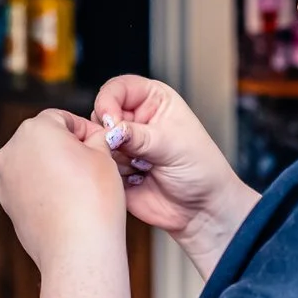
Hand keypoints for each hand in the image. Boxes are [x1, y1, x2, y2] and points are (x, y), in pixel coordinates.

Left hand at [0, 110, 127, 265]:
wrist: (77, 249)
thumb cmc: (94, 199)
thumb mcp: (104, 155)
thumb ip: (96, 137)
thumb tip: (93, 137)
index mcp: (35, 129)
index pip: (62, 118)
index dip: (86, 130)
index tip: (102, 144)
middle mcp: (12, 150)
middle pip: (44, 139)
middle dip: (67, 147)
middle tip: (94, 163)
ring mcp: (6, 179)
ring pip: (35, 164)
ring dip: (55, 168)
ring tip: (82, 186)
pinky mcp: (7, 204)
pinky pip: (29, 187)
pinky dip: (45, 189)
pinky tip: (67, 203)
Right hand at [89, 75, 242, 238]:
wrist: (200, 209)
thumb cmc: (201, 169)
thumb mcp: (173, 145)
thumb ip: (139, 136)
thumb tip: (110, 130)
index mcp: (153, 100)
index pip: (118, 88)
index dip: (109, 102)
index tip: (111, 122)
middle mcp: (135, 119)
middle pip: (101, 114)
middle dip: (109, 134)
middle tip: (129, 151)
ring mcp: (124, 144)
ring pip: (96, 142)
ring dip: (114, 157)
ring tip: (142, 168)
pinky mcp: (116, 168)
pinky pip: (98, 166)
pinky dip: (111, 173)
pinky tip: (137, 180)